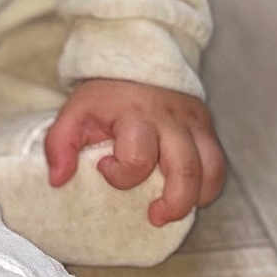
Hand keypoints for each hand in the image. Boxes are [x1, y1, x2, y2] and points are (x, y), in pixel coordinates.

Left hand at [44, 77, 224, 225]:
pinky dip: (208, 187)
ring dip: (193, 198)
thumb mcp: (75, 112)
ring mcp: (193, 124)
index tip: (104, 168)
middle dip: (173, 204)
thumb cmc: (107, 96)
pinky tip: (189, 194)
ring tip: (172, 209)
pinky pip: (218, 165)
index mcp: (135, 115)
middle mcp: (171, 120)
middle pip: (185, 169)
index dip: (120, 174)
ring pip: (210, 170)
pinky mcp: (206, 128)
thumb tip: (58, 180)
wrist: (138, 61)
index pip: (137, 156)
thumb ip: (60, 144)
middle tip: (154, 216)